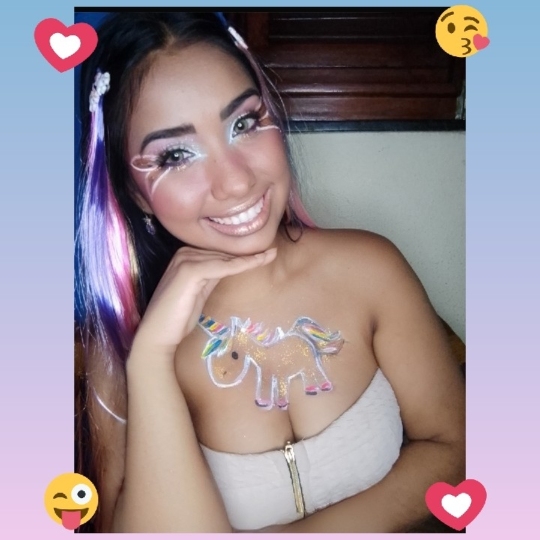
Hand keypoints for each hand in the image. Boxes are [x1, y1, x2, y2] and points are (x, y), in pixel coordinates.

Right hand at [132, 246, 276, 356]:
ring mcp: (185, 260)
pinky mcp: (189, 271)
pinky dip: (242, 265)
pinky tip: (259, 262)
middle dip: (248, 254)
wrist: (157, 335)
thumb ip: (212, 277)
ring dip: (250, 257)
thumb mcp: (199, 292)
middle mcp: (184, 253)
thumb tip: (231, 266)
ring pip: (225, 258)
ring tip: (271, 255)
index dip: (242, 254)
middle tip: (273, 252)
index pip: (219, 253)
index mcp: (185, 257)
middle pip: (223, 253)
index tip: (266, 252)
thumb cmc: (178, 318)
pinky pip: (223, 266)